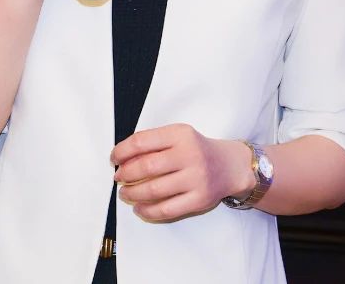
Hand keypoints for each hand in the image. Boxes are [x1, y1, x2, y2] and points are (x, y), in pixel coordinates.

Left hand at [111, 124, 253, 222]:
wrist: (230, 166)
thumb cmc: (196, 150)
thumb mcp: (178, 136)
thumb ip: (153, 142)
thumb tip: (121, 158)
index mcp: (180, 134)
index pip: (141, 141)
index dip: (122, 151)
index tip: (114, 159)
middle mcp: (189, 155)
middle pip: (146, 167)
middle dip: (125, 174)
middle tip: (118, 177)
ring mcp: (196, 178)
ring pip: (154, 190)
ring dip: (132, 193)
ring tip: (125, 193)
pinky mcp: (199, 199)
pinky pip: (167, 209)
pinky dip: (147, 210)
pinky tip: (139, 208)